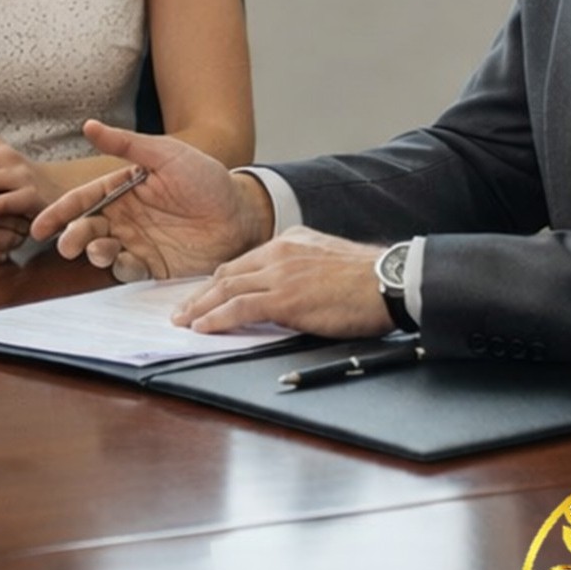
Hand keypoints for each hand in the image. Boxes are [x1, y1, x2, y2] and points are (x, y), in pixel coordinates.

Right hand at [28, 119, 271, 280]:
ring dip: (93, 252)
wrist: (242, 214)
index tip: (41, 226)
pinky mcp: (155, 265)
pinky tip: (122, 261)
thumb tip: (89, 126)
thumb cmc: (207, 178)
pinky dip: (119, 268)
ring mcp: (139, 242)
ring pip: (103, 251)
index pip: (84, 200)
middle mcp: (126, 217)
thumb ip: (126, 145)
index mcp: (123, 189)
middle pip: (87, 229)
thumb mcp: (166, 155)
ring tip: (97, 249)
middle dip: (72, 236)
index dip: (60, 213)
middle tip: (68, 243)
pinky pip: (129, 270)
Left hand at [171, 228, 393, 338]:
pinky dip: (217, 318)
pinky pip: (240, 308)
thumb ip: (299, 270)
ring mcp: (280, 274)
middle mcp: (279, 252)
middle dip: (200, 295)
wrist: (389, 281)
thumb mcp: (326, 261)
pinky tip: (203, 327)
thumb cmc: (366, 280)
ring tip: (183, 322)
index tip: (203, 295)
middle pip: (227, 274)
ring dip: (200, 308)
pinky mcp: (286, 298)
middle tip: (182, 311)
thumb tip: (285, 293)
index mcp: (289, 242)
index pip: (242, 263)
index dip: (218, 282)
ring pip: (227, 289)